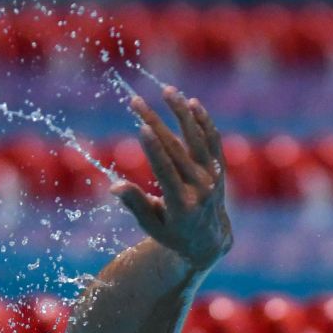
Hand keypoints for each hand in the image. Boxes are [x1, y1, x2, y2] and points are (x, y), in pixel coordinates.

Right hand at [111, 87, 232, 269]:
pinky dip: (204, 121)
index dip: (154, 149)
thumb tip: (114, 187)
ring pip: (198, 139)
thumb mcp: (151, 225)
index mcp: (181, 205)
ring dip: (182, 113)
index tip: (141, 127)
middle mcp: (200, 188)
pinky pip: (212, 140)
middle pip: (176, 149)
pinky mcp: (218, 168)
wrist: (208, 240)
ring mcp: (212, 177)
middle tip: (136, 102)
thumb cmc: (172, 233)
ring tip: (168, 91)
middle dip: (155, 123)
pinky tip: (192, 102)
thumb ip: (136, 204)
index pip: (166, 171)